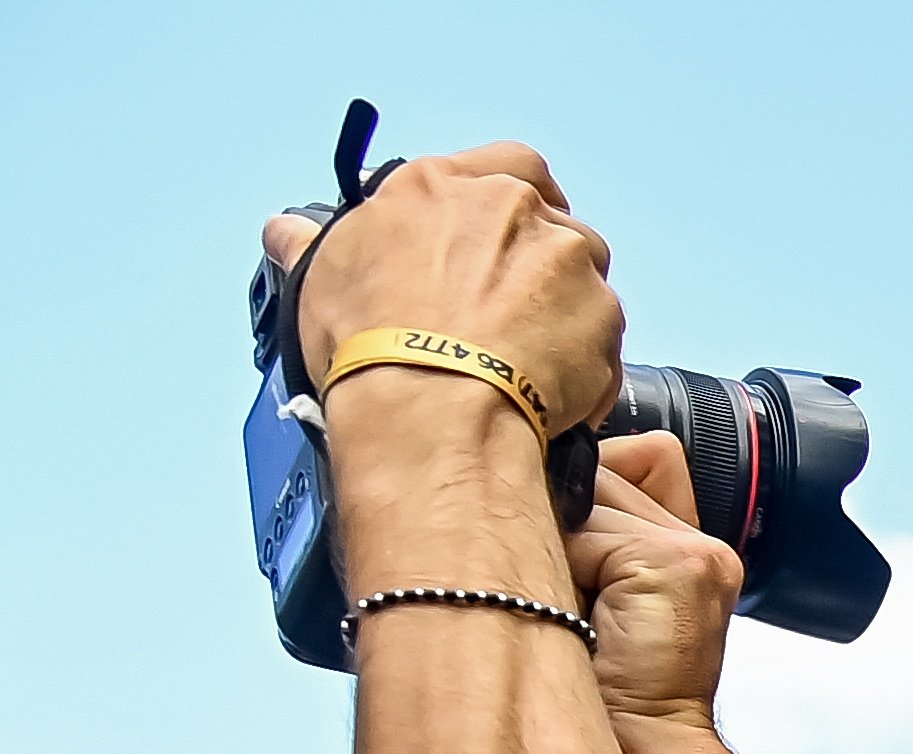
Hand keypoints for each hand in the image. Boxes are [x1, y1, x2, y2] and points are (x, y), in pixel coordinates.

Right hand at [275, 143, 626, 438]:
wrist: (431, 408)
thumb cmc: (376, 347)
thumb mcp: (322, 279)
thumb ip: (313, 243)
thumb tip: (288, 232)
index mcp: (440, 186)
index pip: (506, 165)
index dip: (516, 201)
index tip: (511, 235)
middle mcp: (509, 208)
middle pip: (551, 225)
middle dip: (540, 268)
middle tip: (511, 314)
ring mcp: (563, 257)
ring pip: (585, 277)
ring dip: (567, 311)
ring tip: (527, 357)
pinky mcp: (601, 311)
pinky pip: (604, 336)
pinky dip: (585, 362)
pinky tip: (548, 390)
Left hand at [564, 428, 745, 753]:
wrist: (636, 747)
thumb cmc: (598, 680)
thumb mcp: (592, 586)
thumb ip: (592, 520)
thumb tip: (551, 461)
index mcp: (687, 545)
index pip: (637, 457)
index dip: (589, 497)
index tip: (578, 561)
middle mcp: (703, 540)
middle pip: (607, 466)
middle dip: (571, 519)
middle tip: (580, 595)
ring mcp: (699, 551)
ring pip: (592, 490)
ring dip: (566, 545)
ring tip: (584, 607)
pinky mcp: (682, 564)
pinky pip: (590, 526)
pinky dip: (573, 566)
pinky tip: (593, 614)